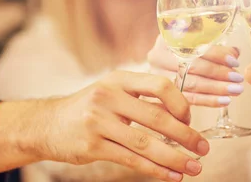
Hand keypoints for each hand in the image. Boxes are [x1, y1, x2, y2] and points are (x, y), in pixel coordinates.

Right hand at [44, 71, 209, 181]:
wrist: (47, 124)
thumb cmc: (90, 107)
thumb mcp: (113, 91)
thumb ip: (142, 98)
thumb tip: (182, 116)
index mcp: (119, 79)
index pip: (159, 85)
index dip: (180, 102)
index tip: (190, 119)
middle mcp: (108, 96)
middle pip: (157, 117)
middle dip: (186, 136)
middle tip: (204, 148)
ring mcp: (98, 122)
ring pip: (145, 143)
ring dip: (174, 158)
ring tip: (194, 167)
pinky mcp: (92, 146)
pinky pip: (131, 160)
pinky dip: (155, 169)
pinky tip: (171, 175)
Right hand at [148, 36, 244, 106]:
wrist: (163, 62)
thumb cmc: (184, 49)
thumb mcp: (194, 40)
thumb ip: (213, 45)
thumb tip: (234, 52)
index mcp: (167, 37)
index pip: (195, 45)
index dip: (216, 54)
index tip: (234, 61)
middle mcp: (159, 56)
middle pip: (192, 66)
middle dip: (218, 73)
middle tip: (238, 79)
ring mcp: (158, 76)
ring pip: (191, 84)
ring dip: (216, 88)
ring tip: (235, 90)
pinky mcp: (162, 94)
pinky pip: (188, 99)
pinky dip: (208, 100)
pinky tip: (224, 101)